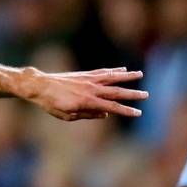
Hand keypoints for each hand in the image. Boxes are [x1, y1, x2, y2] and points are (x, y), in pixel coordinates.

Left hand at [22, 67, 146, 120]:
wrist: (40, 86)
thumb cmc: (52, 104)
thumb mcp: (68, 116)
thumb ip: (88, 115)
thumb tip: (105, 115)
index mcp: (88, 102)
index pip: (112, 107)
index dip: (126, 110)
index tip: (138, 113)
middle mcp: (91, 89)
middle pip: (116, 92)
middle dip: (132, 94)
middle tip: (147, 95)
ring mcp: (89, 80)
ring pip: (112, 77)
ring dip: (127, 76)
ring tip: (140, 74)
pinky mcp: (85, 74)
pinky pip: (103, 72)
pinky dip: (114, 71)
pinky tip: (122, 69)